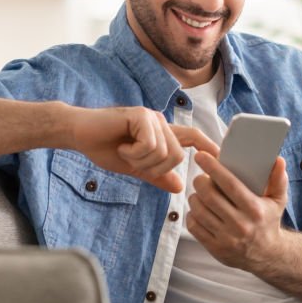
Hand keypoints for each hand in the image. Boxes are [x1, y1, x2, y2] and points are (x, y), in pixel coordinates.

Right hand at [70, 106, 218, 191]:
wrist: (79, 134)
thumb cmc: (105, 147)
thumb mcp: (135, 167)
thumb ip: (157, 176)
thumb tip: (180, 187)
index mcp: (162, 134)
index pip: (193, 137)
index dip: (209, 146)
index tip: (222, 158)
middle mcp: (161, 123)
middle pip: (177, 156)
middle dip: (154, 168)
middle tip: (133, 161)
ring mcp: (152, 117)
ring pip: (164, 153)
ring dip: (141, 161)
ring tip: (125, 151)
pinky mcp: (141, 115)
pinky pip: (150, 145)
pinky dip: (135, 152)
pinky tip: (121, 145)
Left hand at [186, 151, 288, 268]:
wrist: (267, 255)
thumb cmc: (269, 220)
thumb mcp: (278, 200)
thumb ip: (278, 179)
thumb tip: (278, 160)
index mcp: (255, 209)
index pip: (230, 184)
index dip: (213, 168)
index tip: (201, 156)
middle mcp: (241, 224)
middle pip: (210, 196)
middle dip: (199, 182)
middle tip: (200, 178)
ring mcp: (227, 238)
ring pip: (199, 211)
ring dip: (194, 197)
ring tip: (199, 193)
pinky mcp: (215, 248)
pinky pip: (194, 226)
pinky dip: (192, 214)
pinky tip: (198, 209)